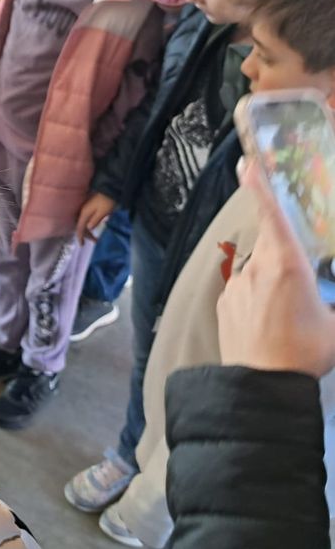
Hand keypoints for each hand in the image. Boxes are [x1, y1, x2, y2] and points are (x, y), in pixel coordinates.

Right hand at [76, 192, 116, 243]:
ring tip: (95, 237)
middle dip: (86, 235)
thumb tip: (88, 228)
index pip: (80, 227)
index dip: (80, 237)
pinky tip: (93, 227)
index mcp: (85, 213)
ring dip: (88, 230)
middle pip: (81, 226)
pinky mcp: (89, 208)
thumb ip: (95, 220)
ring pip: (84, 222)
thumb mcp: (103, 212)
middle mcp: (83, 211)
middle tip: (95, 241)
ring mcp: (86, 209)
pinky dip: (89, 225)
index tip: (82, 245)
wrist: (110, 189)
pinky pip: (86, 219)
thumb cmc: (107, 201)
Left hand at [217, 161, 334, 377]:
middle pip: (269, 243)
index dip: (260, 186)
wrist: (261, 385)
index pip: (272, 215)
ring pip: (258, 270)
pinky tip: (270, 322)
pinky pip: (245, 290)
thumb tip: (331, 298)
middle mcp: (256, 267)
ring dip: (272, 281)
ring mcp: (236, 285)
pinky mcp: (224, 302)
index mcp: (286, 264)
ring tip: (288, 313)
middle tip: (299, 277)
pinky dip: (258, 298)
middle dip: (283, 251)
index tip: (248, 163)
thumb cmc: (305, 352)